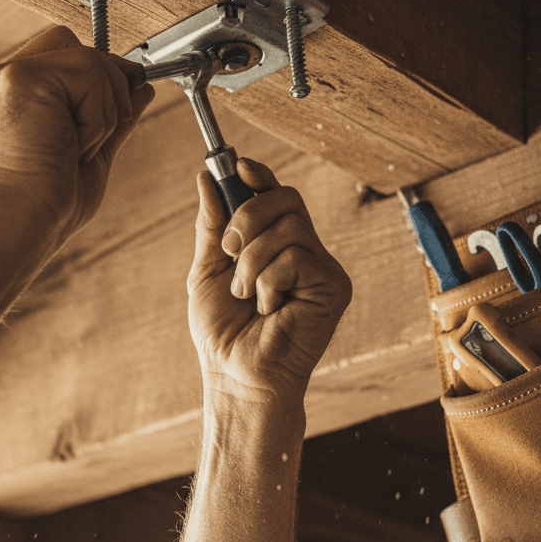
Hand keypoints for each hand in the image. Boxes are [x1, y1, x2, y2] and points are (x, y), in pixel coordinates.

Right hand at [0, 25, 154, 241]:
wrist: (16, 227)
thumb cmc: (46, 206)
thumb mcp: (90, 152)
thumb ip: (112, 116)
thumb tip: (142, 88)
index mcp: (5, 95)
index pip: (60, 52)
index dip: (97, 75)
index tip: (117, 109)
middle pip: (74, 44)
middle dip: (106, 87)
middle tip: (98, 137)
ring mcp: (4, 75)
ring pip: (89, 60)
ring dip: (104, 111)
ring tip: (78, 149)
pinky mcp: (21, 78)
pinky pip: (89, 76)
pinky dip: (97, 118)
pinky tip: (72, 147)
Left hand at [187, 159, 351, 406]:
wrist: (236, 376)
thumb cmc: (223, 331)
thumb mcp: (208, 268)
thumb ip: (212, 224)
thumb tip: (206, 176)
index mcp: (277, 244)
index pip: (276, 194)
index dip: (260, 175)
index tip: (237, 165)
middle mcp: (305, 250)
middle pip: (286, 198)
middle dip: (247, 217)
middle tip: (229, 250)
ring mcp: (322, 268)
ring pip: (288, 227)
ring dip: (252, 261)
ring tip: (247, 295)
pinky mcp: (334, 286)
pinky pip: (295, 257)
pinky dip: (268, 282)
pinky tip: (269, 309)